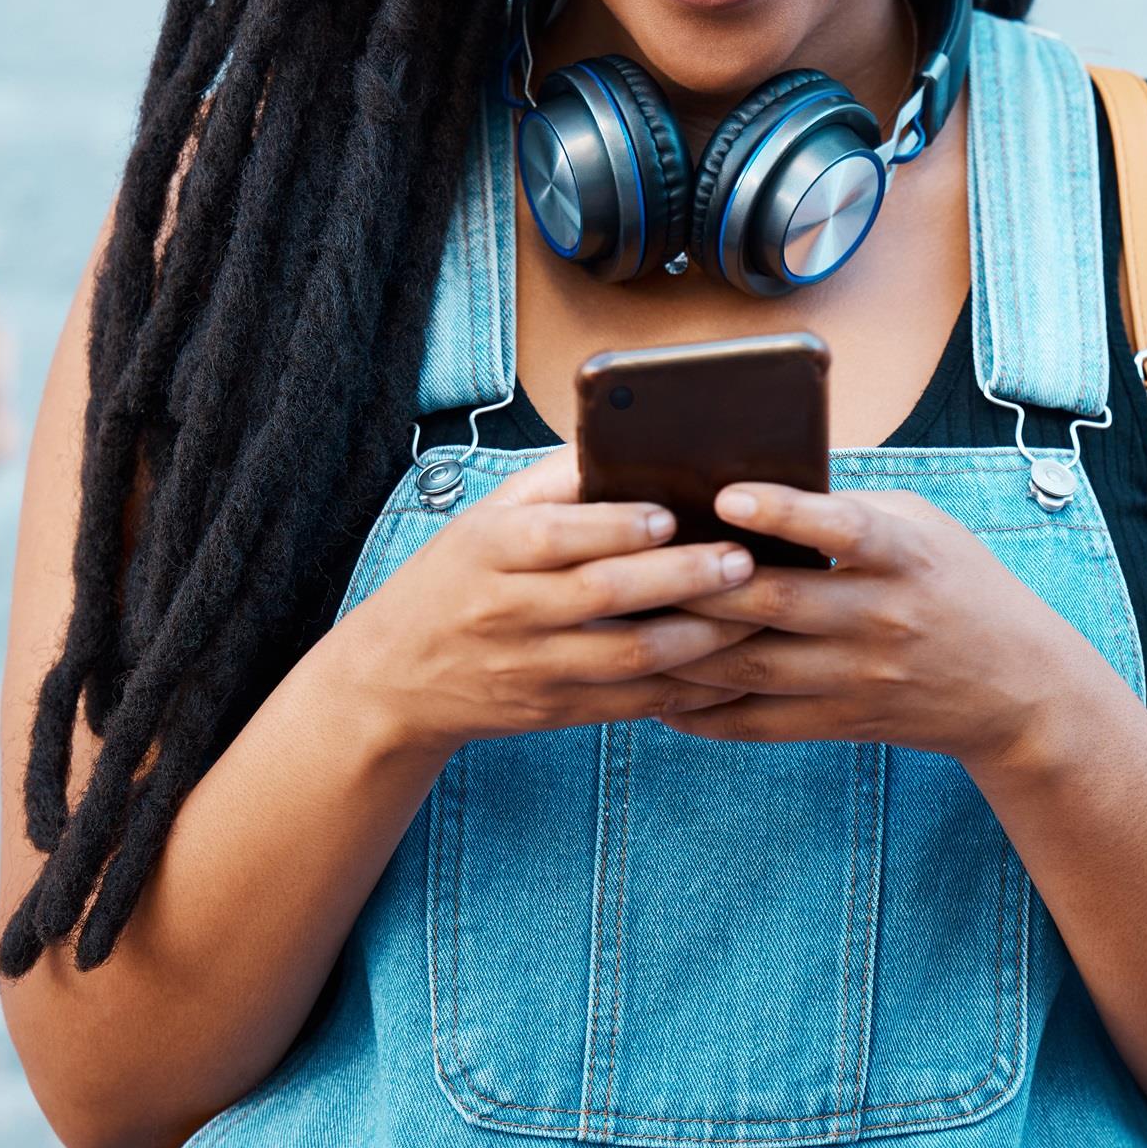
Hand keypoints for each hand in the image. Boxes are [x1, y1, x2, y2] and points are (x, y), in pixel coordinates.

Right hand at [336, 447, 768, 760]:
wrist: (392, 680)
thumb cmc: (458, 578)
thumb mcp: (485, 518)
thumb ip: (554, 481)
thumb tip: (630, 435)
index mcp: (490, 549)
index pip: (557, 535)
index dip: (616, 526)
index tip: (672, 514)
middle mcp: (509, 609)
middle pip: (604, 594)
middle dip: (681, 578)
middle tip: (742, 561)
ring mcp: (532, 668)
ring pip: (628, 656)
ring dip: (699, 636)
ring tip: (754, 611)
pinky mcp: (553, 712)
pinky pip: (631, 705)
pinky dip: (686, 690)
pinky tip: (731, 670)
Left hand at [654, 483, 1099, 767]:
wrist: (1014, 687)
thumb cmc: (955, 583)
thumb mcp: (922, 526)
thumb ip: (848, 506)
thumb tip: (757, 480)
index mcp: (903, 556)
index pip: (842, 529)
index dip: (784, 512)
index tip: (727, 496)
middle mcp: (881, 617)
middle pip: (777, 602)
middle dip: (699, 585)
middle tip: (630, 563)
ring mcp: (858, 676)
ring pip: (753, 665)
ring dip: (683, 648)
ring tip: (623, 625)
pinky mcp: (841, 720)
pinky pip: (759, 722)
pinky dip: (703, 712)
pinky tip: (656, 694)